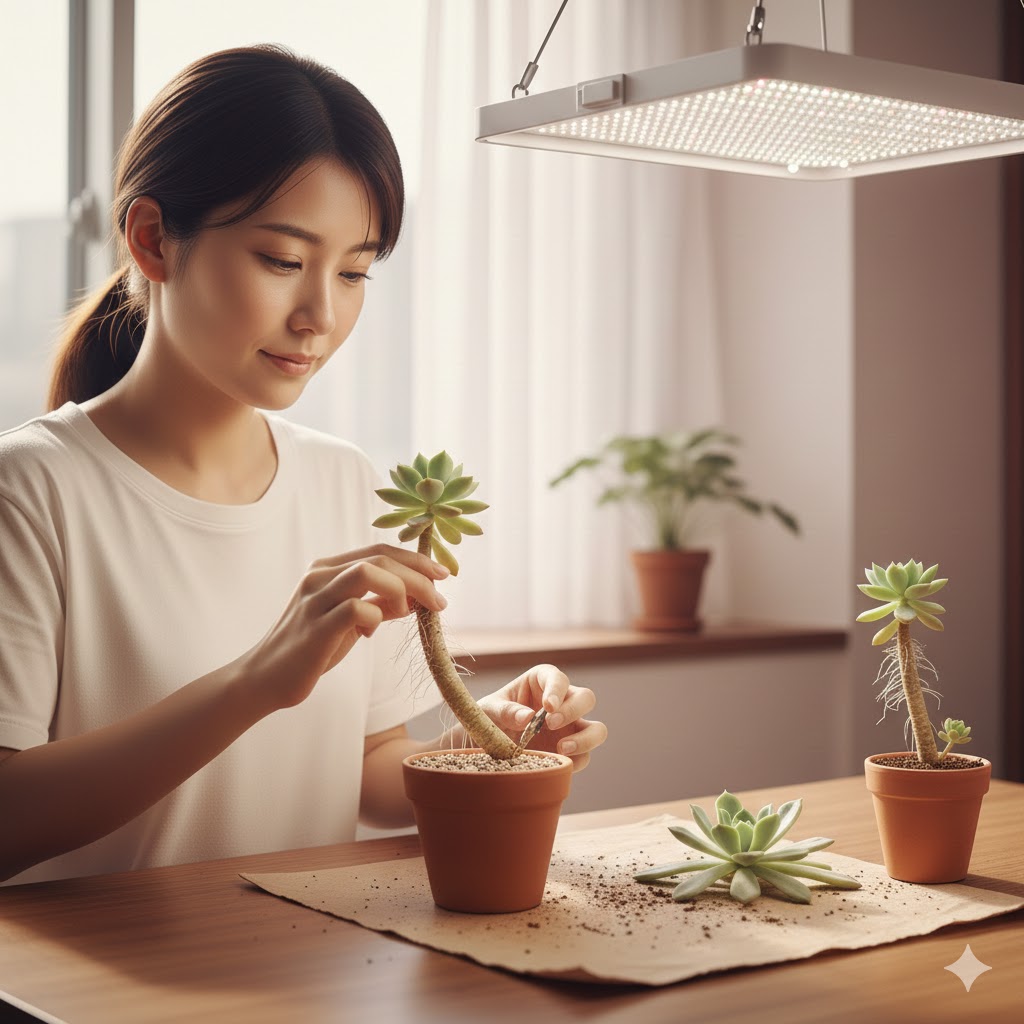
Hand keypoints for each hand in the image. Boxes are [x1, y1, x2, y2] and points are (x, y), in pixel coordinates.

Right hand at [241, 544, 448, 712]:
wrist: (264, 679)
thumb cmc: (311, 649)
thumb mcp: (348, 621)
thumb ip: (379, 604)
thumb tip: (416, 598)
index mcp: (327, 568)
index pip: (380, 550)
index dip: (415, 559)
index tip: (443, 575)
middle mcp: (319, 576)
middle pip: (380, 558)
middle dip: (419, 575)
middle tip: (440, 600)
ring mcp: (315, 599)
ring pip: (368, 572)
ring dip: (401, 590)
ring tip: (408, 613)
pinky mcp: (315, 627)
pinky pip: (357, 609)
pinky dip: (376, 617)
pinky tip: (370, 633)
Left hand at [476, 664, 606, 771]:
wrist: (485, 745)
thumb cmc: (488, 718)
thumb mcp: (489, 710)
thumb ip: (506, 710)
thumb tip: (527, 718)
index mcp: (541, 682)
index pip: (558, 678)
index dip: (557, 689)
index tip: (548, 706)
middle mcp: (562, 702)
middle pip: (586, 698)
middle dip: (573, 710)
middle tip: (550, 723)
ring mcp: (569, 728)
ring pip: (597, 729)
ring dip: (585, 738)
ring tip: (562, 748)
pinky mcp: (570, 751)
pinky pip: (585, 756)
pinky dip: (576, 761)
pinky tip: (557, 762)